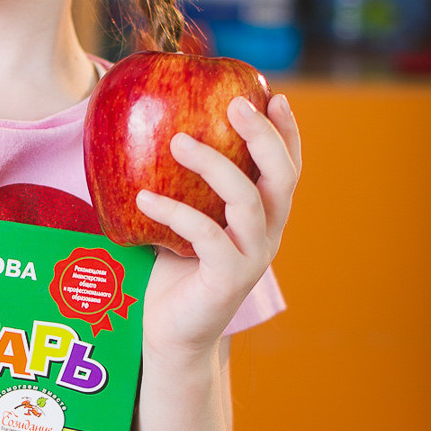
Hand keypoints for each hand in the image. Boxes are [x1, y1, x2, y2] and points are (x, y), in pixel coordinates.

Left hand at [138, 92, 300, 358]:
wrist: (172, 336)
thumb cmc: (175, 273)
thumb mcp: (186, 221)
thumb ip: (187, 186)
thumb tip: (156, 132)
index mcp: (265, 218)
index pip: (288, 168)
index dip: (286, 132)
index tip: (272, 94)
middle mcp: (268, 235)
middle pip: (281, 176)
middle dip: (263, 135)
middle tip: (234, 104)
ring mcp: (252, 257)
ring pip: (246, 199)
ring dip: (213, 163)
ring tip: (177, 141)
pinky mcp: (228, 279)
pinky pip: (205, 234)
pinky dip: (173, 210)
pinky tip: (142, 198)